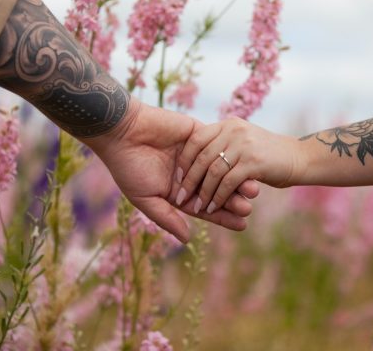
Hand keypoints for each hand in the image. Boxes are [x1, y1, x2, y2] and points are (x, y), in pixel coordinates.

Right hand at [82, 99, 259, 242]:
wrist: (121, 132)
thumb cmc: (127, 167)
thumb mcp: (145, 198)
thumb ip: (167, 217)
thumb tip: (187, 240)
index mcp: (178, 191)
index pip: (206, 206)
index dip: (223, 216)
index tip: (242, 225)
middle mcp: (189, 174)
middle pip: (217, 190)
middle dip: (233, 200)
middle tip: (248, 208)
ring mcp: (195, 154)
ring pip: (221, 169)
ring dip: (236, 179)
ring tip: (252, 191)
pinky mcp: (197, 134)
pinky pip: (216, 147)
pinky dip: (228, 156)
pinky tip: (242, 164)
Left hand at [176, 117, 302, 214]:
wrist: (299, 157)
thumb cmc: (267, 154)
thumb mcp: (242, 141)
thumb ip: (222, 145)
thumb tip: (195, 162)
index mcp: (227, 124)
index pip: (196, 139)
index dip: (184, 160)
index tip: (177, 177)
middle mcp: (233, 130)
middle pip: (202, 156)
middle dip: (189, 180)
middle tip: (180, 197)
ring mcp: (244, 145)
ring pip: (213, 172)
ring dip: (203, 193)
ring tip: (196, 207)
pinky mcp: (253, 162)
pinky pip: (228, 183)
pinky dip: (218, 198)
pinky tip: (213, 208)